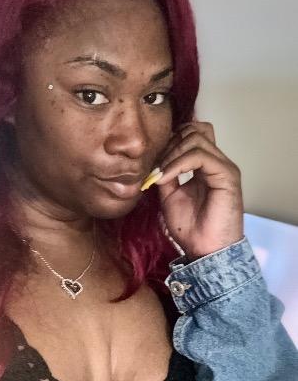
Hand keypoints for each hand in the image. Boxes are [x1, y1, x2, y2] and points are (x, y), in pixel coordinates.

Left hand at [156, 121, 243, 260]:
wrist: (204, 250)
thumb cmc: (190, 228)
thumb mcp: (169, 196)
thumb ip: (165, 176)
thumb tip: (154, 162)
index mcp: (204, 167)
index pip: (191, 135)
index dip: (169, 142)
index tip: (153, 165)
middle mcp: (216, 162)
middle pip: (194, 130)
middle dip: (170, 145)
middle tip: (156, 168)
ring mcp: (224, 167)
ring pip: (196, 138)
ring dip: (172, 154)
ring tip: (160, 175)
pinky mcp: (227, 174)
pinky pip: (200, 156)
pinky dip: (178, 163)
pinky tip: (166, 178)